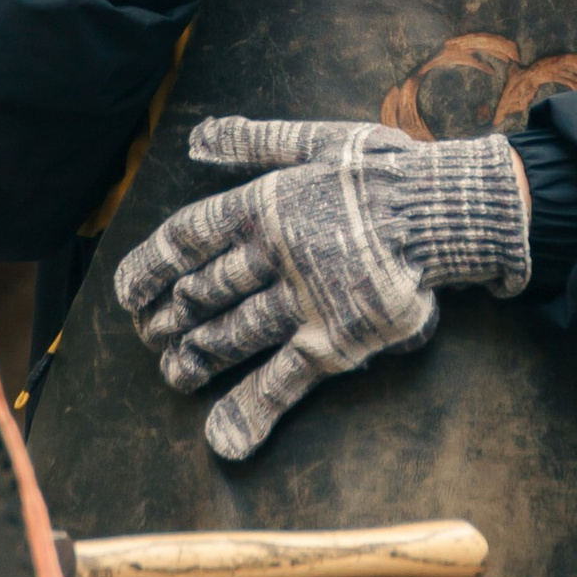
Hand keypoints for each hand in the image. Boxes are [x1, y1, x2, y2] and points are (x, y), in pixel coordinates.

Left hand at [115, 113, 529, 461]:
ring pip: (233, 335)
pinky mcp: (336, 339)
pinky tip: (225, 438)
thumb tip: (196, 137)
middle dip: (171, 318)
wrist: (447, 210)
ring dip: (197, 357)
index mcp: (264, 206)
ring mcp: (303, 302)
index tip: (129, 294)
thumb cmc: (384, 171)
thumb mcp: (317, 138)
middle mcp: (274, 256)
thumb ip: (254, 140)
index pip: (185, 239)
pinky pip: (285, 378)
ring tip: (174, 374)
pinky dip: (254, 408)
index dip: (149, 268)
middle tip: (150, 335)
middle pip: (203, 292)